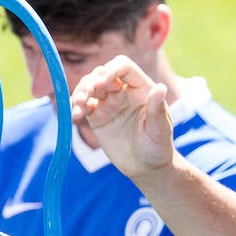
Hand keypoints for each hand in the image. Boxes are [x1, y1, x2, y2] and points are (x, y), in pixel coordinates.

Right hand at [70, 55, 171, 179]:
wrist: (146, 168)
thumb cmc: (158, 146)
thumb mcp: (160, 129)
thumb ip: (157, 109)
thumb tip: (161, 87)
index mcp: (141, 88)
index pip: (123, 67)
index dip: (110, 70)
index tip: (101, 83)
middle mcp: (123, 90)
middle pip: (101, 74)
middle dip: (90, 83)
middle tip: (83, 98)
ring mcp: (108, 102)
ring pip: (89, 87)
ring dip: (80, 93)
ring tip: (77, 107)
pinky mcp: (97, 116)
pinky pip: (83, 106)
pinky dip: (75, 108)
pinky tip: (74, 116)